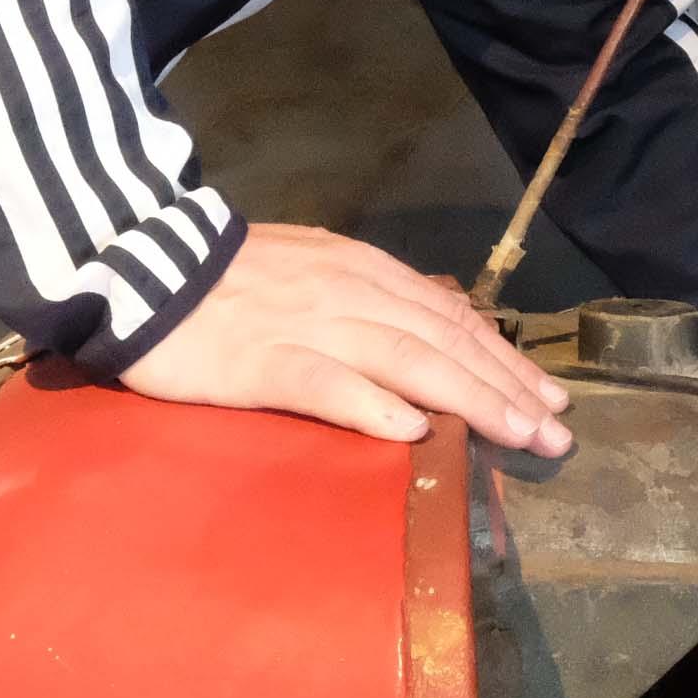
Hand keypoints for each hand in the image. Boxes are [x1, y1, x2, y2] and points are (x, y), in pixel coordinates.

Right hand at [121, 225, 572, 455]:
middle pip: (444, 343)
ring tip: (517, 435)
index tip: (550, 399)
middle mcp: (349, 292)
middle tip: (558, 433)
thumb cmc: (227, 279)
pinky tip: (413, 432)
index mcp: (363, 271)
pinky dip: (373, 406)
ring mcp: (307, 325)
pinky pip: (326, 384)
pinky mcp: (261, 361)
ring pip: (406, 361)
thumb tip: (437, 331)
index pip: (452, 319)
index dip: (505, 361)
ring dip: (468, 400)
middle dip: (508, 389)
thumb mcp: (316, 269)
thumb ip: (372, 301)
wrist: (139, 262)